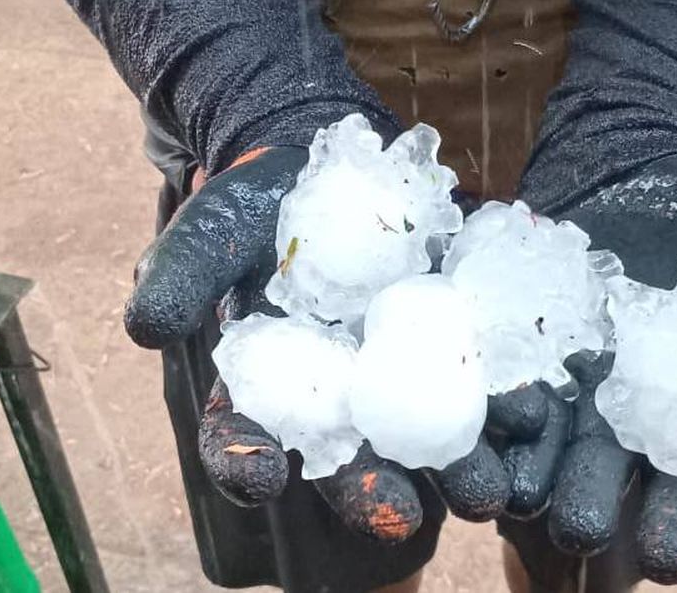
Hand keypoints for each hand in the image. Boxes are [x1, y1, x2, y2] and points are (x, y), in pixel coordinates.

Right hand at [125, 145, 530, 538]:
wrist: (322, 158)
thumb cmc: (252, 205)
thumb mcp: (210, 232)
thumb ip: (183, 277)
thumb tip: (143, 326)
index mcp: (266, 385)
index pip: (245, 438)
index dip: (245, 462)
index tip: (260, 478)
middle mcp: (333, 394)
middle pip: (348, 456)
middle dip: (373, 491)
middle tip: (398, 517)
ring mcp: (395, 370)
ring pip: (424, 432)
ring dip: (455, 466)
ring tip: (484, 491)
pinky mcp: (450, 336)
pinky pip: (479, 373)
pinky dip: (505, 397)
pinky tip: (533, 414)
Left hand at [514, 151, 676, 582]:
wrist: (621, 176)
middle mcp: (674, 411)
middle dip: (673, 521)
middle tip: (669, 560)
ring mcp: (603, 398)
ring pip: (595, 462)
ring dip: (584, 498)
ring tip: (576, 527)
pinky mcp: (542, 371)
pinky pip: (527, 418)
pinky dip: (515, 447)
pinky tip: (505, 477)